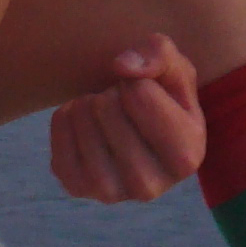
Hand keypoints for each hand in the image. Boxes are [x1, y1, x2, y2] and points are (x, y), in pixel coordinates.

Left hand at [46, 36, 203, 203]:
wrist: (134, 125)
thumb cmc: (161, 94)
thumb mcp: (173, 66)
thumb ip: (158, 53)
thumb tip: (121, 66)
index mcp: (186, 156)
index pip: (139, 94)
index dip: (135, 80)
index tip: (143, 91)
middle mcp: (151, 186)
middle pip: (107, 108)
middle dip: (110, 92)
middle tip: (120, 102)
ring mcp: (112, 193)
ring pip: (82, 124)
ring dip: (86, 103)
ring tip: (102, 108)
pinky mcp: (78, 187)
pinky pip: (59, 137)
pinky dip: (64, 118)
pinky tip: (82, 119)